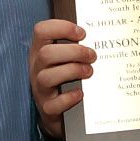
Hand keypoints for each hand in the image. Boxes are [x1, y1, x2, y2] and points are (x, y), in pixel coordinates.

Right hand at [29, 19, 94, 138]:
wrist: (54, 112)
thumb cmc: (63, 80)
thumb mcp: (63, 60)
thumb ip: (75, 47)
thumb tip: (102, 37)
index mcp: (40, 52)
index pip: (41, 31)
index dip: (61, 28)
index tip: (82, 33)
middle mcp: (37, 69)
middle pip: (46, 54)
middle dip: (73, 52)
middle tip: (92, 56)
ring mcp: (40, 89)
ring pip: (47, 77)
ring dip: (72, 71)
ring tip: (89, 72)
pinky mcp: (47, 109)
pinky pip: (53, 105)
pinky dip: (69, 98)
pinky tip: (80, 94)